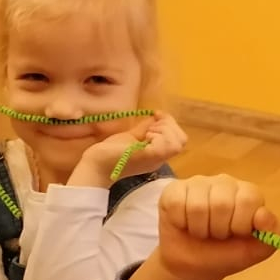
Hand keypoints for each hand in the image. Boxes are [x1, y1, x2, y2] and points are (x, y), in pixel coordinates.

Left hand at [68, 111, 187, 186]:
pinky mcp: (149, 156)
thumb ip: (146, 128)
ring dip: (164, 130)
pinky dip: (158, 135)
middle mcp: (160, 159)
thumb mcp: (133, 137)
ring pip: (178, 142)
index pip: (179, 139)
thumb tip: (156, 116)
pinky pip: (167, 145)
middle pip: (182, 139)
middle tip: (150, 127)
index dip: (170, 123)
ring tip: (147, 132)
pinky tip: (145, 136)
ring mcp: (155, 159)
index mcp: (157, 154)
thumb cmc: (111, 152)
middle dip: (169, 125)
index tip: (155, 115)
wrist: (96, 164)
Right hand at [126, 175, 279, 279]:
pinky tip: (185, 224)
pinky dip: (181, 223)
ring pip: (197, 206)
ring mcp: (198, 183)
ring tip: (201, 232)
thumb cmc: (226, 255)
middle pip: (221, 203)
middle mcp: (224, 182)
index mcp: (248, 193)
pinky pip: (177, 204)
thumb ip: (274, 232)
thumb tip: (263, 214)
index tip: (237, 234)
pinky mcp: (173, 190)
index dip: (241, 224)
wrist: (193, 268)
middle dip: (218, 229)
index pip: (248, 199)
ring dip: (199, 229)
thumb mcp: (258, 250)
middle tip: (217, 235)